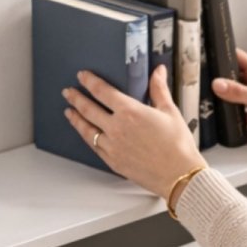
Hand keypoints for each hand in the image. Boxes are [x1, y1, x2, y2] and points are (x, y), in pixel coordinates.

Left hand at [63, 65, 205, 199]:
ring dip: (76, 119)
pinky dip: (86, 137)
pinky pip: (94, 146)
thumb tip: (158, 71)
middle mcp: (117, 128)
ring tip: (69, 112)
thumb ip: (159, 89)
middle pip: (88, 109)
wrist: (178, 175)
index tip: (82, 76)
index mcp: (130, 112)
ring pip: (87, 129)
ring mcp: (112, 146)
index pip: (102, 92)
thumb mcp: (170, 112)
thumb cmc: (177, 146)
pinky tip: (84, 133)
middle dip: (76, 98)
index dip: (90, 82)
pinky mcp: (113, 161)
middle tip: (68, 92)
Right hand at [212, 48, 246, 151]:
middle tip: (201, 82)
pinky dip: (238, 118)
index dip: (222, 55)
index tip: (206, 54)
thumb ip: (239, 92)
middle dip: (220, 80)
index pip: (238, 58)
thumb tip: (217, 84)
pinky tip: (228, 121)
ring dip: (228, 100)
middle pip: (236, 78)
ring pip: (240, 97)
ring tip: (208, 102)